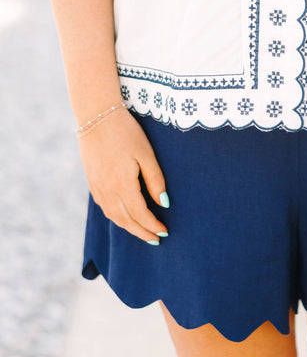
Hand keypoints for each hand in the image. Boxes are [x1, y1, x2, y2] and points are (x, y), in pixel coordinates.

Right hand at [78, 108, 168, 243]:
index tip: (164, 232)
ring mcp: (97, 187)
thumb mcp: (146, 153)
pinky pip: (104, 207)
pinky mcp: (91, 182)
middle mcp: (107, 190)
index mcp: (122, 184)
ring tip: (142, 232)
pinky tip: (125, 216)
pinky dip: (117, 217)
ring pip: (113, 216)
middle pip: (125, 221)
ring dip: (129, 228)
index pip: (140, 214)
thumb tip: (164, 204)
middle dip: (141, 232)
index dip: (152, 225)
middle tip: (156, 240)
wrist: (97, 116)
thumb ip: (155, 180)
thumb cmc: (126, 132)